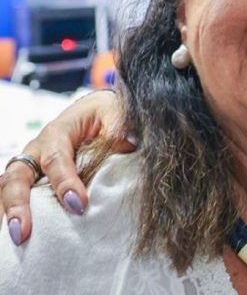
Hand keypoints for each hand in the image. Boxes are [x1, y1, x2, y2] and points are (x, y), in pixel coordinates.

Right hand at [0, 90, 133, 244]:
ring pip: (9, 187)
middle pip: (17, 176)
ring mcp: (32, 165)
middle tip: (24, 232)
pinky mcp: (33, 179)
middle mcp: (37, 148)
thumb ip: (121, 129)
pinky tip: (20, 236)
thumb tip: (131, 144)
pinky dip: (10, 213)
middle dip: (18, 204)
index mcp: (59, 131)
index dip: (65, 182)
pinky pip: (14, 196)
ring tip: (18, 239)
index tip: (79, 206)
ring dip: (9, 213)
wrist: (99, 111)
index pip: (56, 158)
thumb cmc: (107, 114)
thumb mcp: (116, 114)